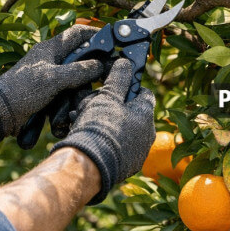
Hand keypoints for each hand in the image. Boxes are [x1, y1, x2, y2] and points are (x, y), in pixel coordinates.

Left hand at [0, 25, 103, 153]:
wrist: (0, 111)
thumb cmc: (23, 90)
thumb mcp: (54, 79)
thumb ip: (78, 71)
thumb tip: (99, 66)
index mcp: (50, 48)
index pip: (76, 33)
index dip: (94, 34)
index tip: (111, 41)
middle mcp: (50, 59)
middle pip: (78, 54)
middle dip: (93, 60)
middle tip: (109, 68)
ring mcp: (48, 74)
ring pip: (74, 72)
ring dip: (84, 78)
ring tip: (99, 84)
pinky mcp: (46, 90)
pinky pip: (66, 87)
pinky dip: (75, 91)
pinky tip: (82, 98)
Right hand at [51, 58, 155, 203]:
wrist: (89, 165)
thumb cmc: (100, 126)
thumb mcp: (107, 96)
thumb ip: (118, 78)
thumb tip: (126, 63)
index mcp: (146, 115)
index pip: (144, 93)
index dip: (128, 86)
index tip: (112, 86)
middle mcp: (148, 135)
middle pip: (130, 112)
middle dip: (111, 106)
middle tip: (90, 104)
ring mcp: (138, 154)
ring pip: (121, 130)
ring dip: (104, 122)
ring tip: (81, 119)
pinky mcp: (126, 167)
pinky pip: (116, 147)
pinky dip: (104, 139)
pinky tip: (86, 136)